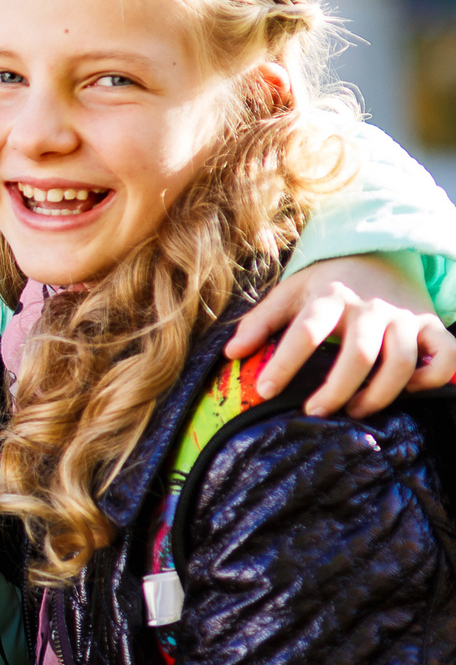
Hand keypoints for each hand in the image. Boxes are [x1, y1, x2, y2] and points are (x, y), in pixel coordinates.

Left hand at [228, 256, 455, 417]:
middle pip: (360, 354)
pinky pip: (446, 357)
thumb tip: (231, 353)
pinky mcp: (432, 325)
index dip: (286, 363)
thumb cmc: (326, 285)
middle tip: (315, 411)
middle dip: (337, 389)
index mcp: (331, 297)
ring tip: (355, 410)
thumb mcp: (289, 294)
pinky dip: (433, 379)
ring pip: (403, 362)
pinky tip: (409, 392)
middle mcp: (372, 306)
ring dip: (380, 394)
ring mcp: (406, 316)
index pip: (307, 330)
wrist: (378, 254)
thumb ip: (259, 322)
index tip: (264, 391)